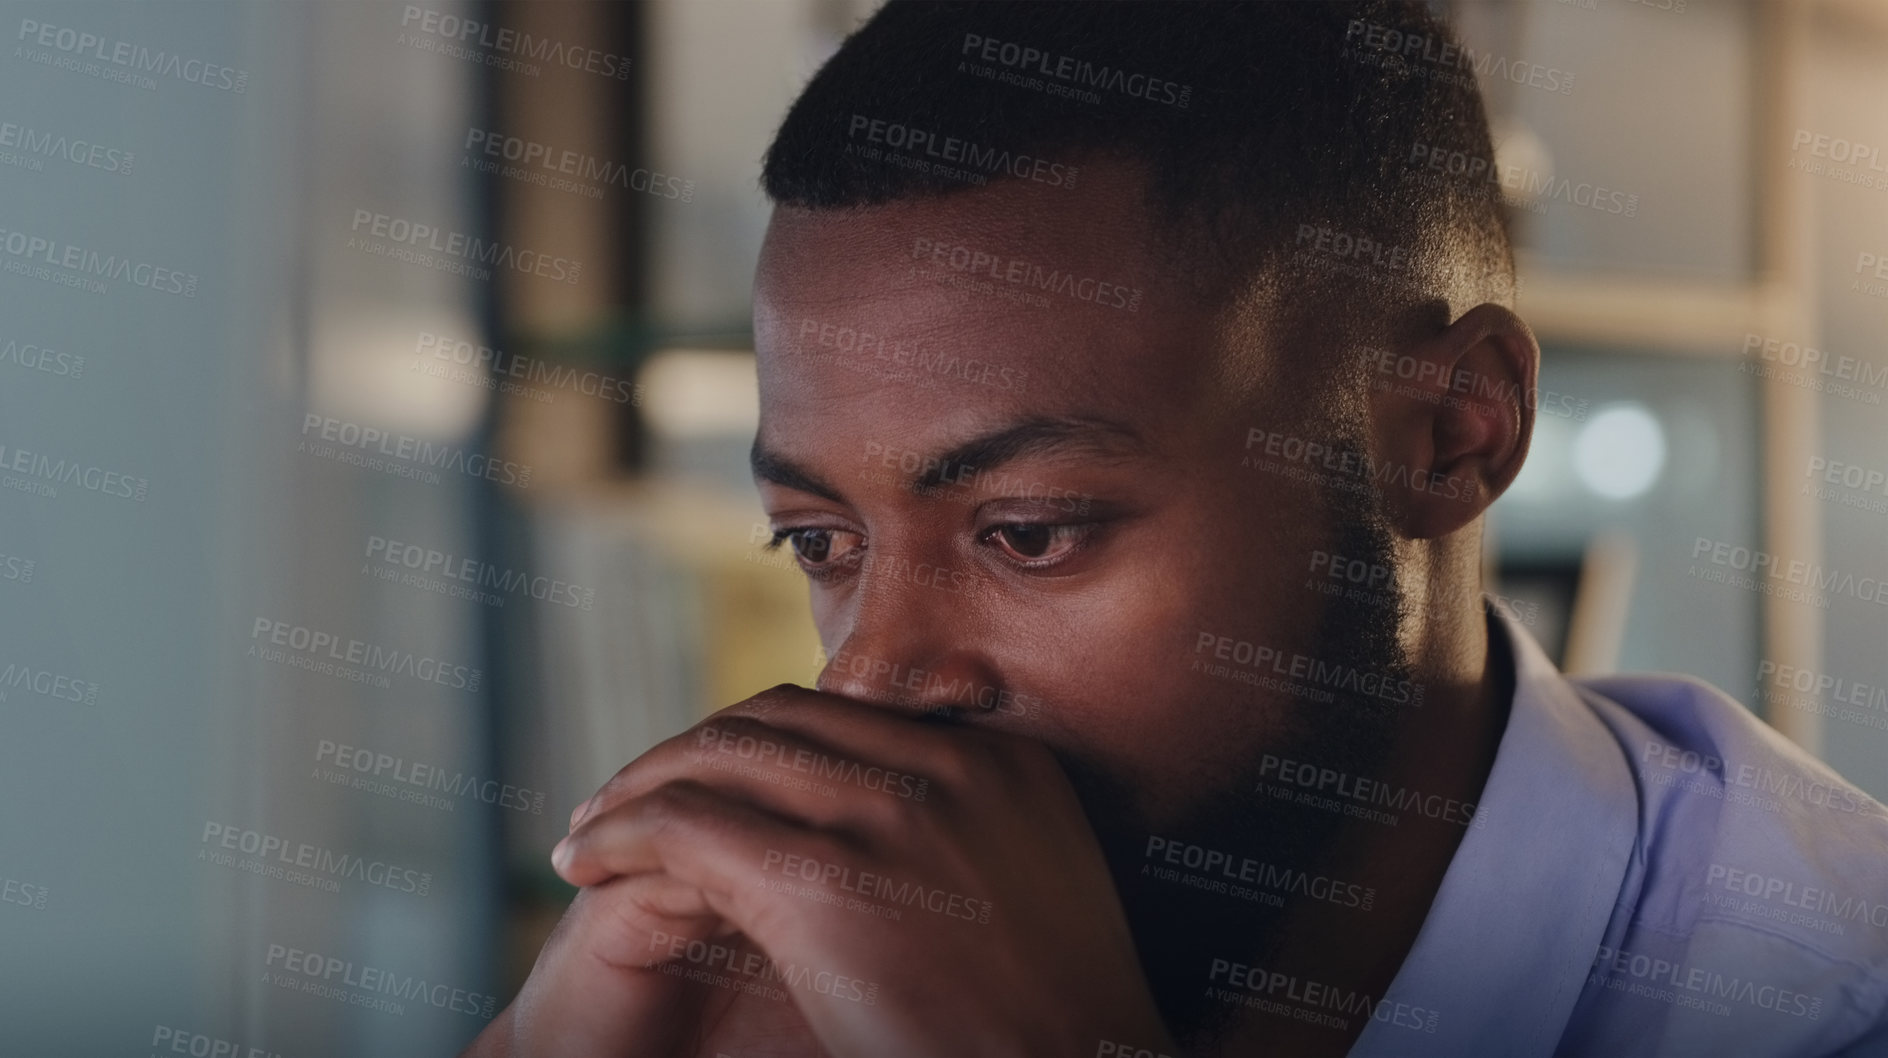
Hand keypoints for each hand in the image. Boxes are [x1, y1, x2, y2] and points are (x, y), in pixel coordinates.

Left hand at [483, 683, 1178, 1057]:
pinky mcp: (826, 883)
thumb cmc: (1048, 1040)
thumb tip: (886, 846)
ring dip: (638, 789)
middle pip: (777, 720)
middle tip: (625, 800)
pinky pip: (686, 827)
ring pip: (720, 758)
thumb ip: (970, 844)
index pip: (845, 718)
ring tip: (592, 832)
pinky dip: (622, 835)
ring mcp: (890, 817)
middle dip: (687, 755)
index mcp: (1003, 766)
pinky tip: (588, 862)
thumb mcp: (1032, 905)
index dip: (752, 743)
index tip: (703, 783)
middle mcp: (949, 769)